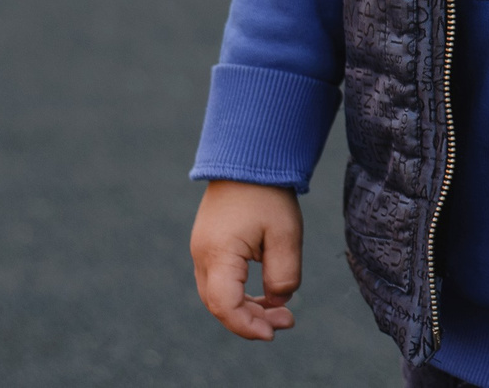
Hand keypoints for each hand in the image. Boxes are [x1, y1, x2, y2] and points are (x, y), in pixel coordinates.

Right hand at [191, 181, 303, 340]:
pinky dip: (240, 294)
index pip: (225, 305)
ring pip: (219, 296)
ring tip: (281, 313)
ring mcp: (202, 250)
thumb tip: (279, 301)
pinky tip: (266, 295)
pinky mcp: (209, 245)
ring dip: (247, 309)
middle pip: (220, 305)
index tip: (274, 332)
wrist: (248, 156)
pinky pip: (220, 281)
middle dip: (251, 320)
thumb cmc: (268, 193)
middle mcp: (202, 255)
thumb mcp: (287, 234)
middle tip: (286, 322)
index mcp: (218, 253)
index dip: (248, 326)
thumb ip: (285, 274)